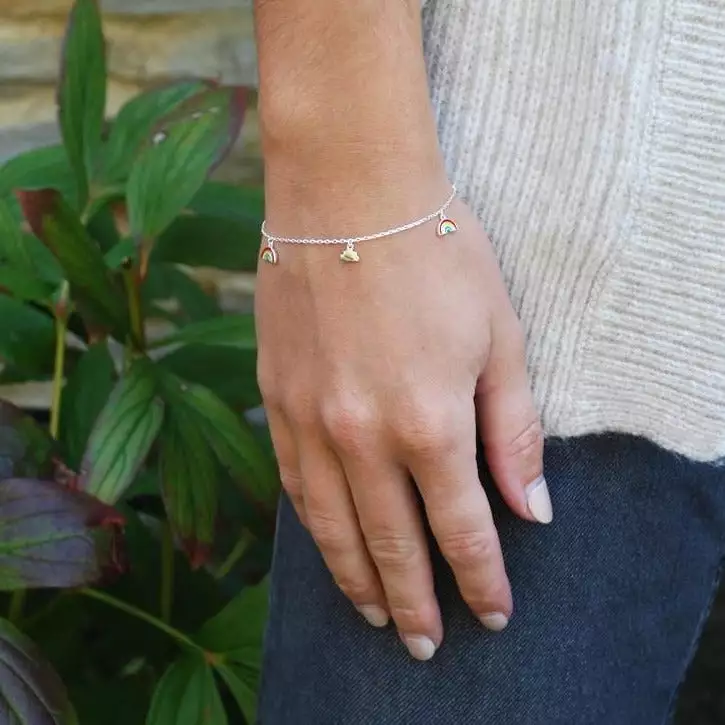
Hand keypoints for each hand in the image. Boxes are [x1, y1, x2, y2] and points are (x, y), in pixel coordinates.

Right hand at [255, 189, 551, 660]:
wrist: (347, 191)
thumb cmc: (436, 252)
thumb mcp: (500, 336)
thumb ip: (514, 429)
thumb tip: (532, 506)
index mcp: (430, 421)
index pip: (463, 529)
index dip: (481, 580)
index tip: (493, 614)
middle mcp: (363, 436)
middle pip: (392, 544)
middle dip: (416, 601)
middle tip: (425, 643)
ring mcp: (310, 420)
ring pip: (332, 527)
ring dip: (356, 578)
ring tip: (375, 613)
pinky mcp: (276, 398)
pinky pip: (294, 483)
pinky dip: (313, 526)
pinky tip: (327, 543)